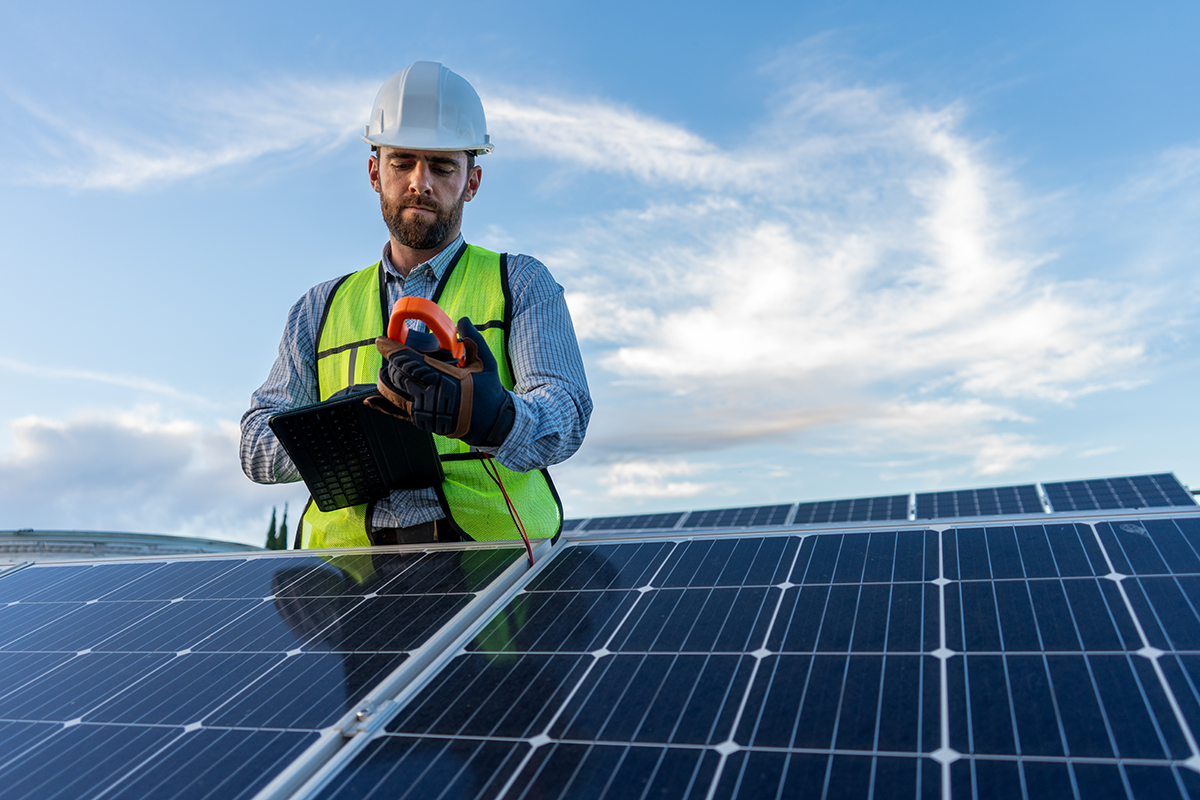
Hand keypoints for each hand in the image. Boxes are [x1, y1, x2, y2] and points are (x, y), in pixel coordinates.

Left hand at [369, 317, 515, 447]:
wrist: (492, 422)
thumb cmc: (488, 391)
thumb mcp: (485, 361)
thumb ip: (472, 339)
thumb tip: (462, 320)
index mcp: (442, 378)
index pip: (407, 361)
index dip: (390, 349)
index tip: (381, 341)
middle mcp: (429, 395)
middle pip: (396, 375)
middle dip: (389, 363)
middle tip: (388, 353)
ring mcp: (423, 410)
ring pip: (392, 393)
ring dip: (384, 381)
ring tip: (383, 372)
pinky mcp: (422, 422)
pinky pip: (396, 414)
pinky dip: (382, 406)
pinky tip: (371, 401)